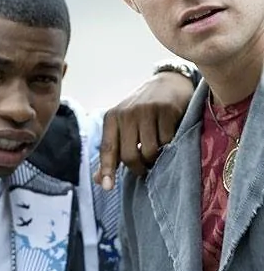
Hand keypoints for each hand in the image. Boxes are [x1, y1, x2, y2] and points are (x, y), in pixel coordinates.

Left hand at [95, 71, 192, 189]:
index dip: (107, 169)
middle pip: (130, 155)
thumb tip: (99, 180)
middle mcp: (126, 113)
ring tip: (158, 150)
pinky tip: (170, 137)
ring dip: (156, 158)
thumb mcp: (123, 126)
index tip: (108, 187)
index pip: (107, 148)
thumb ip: (113, 151)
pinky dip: (170, 145)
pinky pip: (168, 141)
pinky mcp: (166, 110)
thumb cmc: (142, 111)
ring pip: (150, 151)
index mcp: (111, 118)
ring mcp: (146, 110)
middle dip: (139, 167)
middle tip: (146, 166)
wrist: (168, 83)